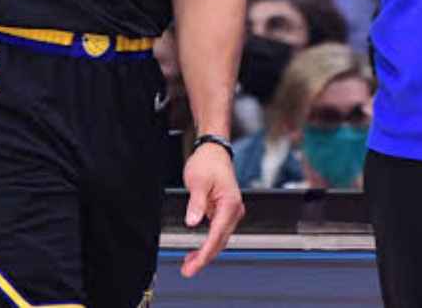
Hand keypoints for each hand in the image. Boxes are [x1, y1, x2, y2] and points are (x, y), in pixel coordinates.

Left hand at [180, 142, 243, 277]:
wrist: (213, 151)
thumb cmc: (208, 162)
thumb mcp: (198, 181)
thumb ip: (196, 203)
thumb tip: (193, 222)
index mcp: (230, 203)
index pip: (218, 235)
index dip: (205, 253)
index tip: (194, 264)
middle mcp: (234, 210)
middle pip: (220, 241)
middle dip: (204, 258)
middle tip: (188, 271)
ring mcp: (230, 212)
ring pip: (220, 239)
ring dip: (206, 253)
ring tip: (189, 265)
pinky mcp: (224, 212)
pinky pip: (217, 233)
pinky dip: (207, 244)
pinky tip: (196, 252)